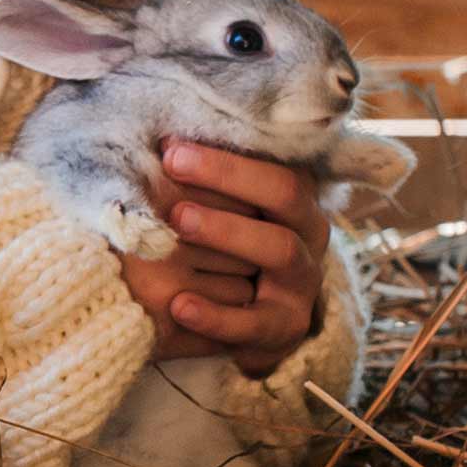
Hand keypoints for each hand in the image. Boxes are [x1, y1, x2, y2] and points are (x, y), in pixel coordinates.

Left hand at [117, 142, 327, 376]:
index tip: (170, 147)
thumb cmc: (217, 245)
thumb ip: (197, 176)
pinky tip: (178, 305)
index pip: (274, 164)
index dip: (224, 156)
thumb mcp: (214, 206)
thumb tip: (158, 138)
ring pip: (280, 249)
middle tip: (172, 167)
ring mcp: (301, 282)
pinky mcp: (284, 327)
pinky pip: (255, 322)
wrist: (243, 319)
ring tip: (177, 224)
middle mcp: (307, 235)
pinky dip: (216, 315)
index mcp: (294, 199)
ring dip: (228, 231)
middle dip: (229, 177)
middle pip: (285, 195)